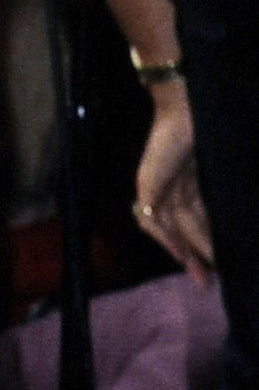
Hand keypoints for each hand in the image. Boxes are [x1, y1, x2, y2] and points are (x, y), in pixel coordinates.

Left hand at [135, 80, 213, 279]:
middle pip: (181, 230)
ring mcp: (156, 186)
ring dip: (186, 253)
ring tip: (203, 274)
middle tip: (209, 282)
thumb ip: (221, 192)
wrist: (184, 107)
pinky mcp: (148, 184)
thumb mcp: (213, 168)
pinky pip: (155, 219)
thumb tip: (240, 214)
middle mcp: (169, 187)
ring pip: (170, 229)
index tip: (219, 263)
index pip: (194, 219)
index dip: (205, 241)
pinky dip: (168, 239)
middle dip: (196, 256)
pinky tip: (183, 256)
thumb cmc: (205, 129)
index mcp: (185, 180)